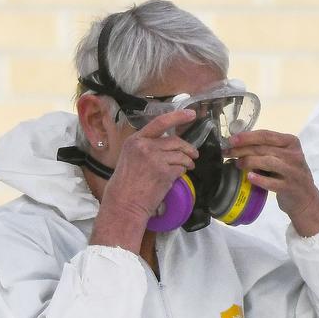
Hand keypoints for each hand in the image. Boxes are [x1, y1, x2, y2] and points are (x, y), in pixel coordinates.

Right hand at [90, 108, 199, 252]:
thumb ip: (146, 148)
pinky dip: (183, 171)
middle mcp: (145, 146)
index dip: (178, 117)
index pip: (160, 122)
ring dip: (188, 161)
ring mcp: (155, 159)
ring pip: (180, 155)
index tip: (191, 114)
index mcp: (135, 140)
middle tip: (194, 154)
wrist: (124, 203)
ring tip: (189, 166)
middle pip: (174, 141)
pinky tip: (179, 175)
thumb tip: (167, 145)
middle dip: (188, 147)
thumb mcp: (130, 157)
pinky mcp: (164, 172)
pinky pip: (180, 168)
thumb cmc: (126, 184)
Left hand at [229, 130, 318, 236]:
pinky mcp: (290, 188)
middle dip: (242, 149)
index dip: (247, 137)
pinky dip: (259, 179)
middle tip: (228, 152)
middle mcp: (294, 155)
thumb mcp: (283, 157)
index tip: (232, 139)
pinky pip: (272, 182)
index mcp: (291, 142)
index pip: (266, 135)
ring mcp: (293, 172)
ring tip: (237, 164)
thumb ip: (267, 149)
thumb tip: (238, 144)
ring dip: (249, 161)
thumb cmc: (290, 175)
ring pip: (267, 161)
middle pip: (264, 148)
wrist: (306, 198)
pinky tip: (249, 177)